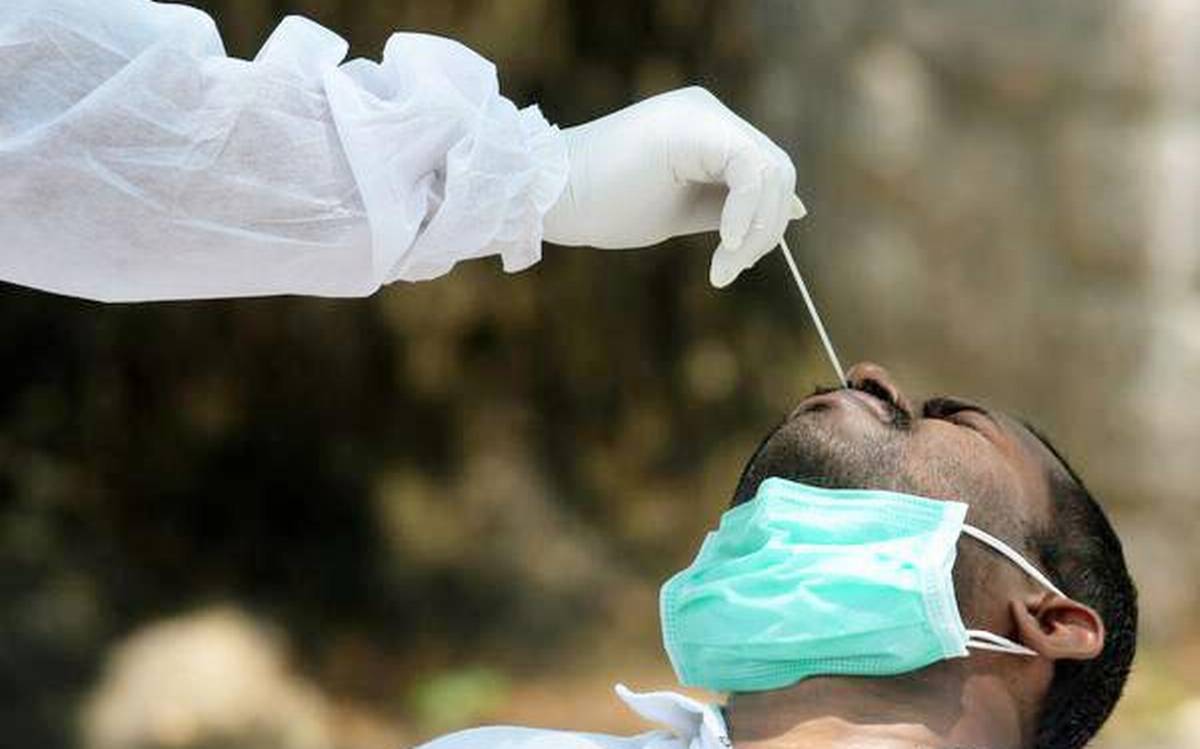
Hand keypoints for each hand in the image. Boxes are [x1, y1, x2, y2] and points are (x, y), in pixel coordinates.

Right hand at [542, 87, 805, 287]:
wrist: (549, 194)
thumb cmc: (602, 205)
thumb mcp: (681, 208)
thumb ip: (731, 206)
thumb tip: (794, 211)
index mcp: (704, 126)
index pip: (765, 170)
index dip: (766, 221)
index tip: (737, 262)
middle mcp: (708, 111)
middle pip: (778, 169)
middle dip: (766, 229)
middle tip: (731, 268)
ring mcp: (703, 114)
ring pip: (772, 172)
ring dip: (758, 231)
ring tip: (724, 267)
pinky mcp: (696, 128)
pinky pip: (752, 171)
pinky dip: (747, 215)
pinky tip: (725, 248)